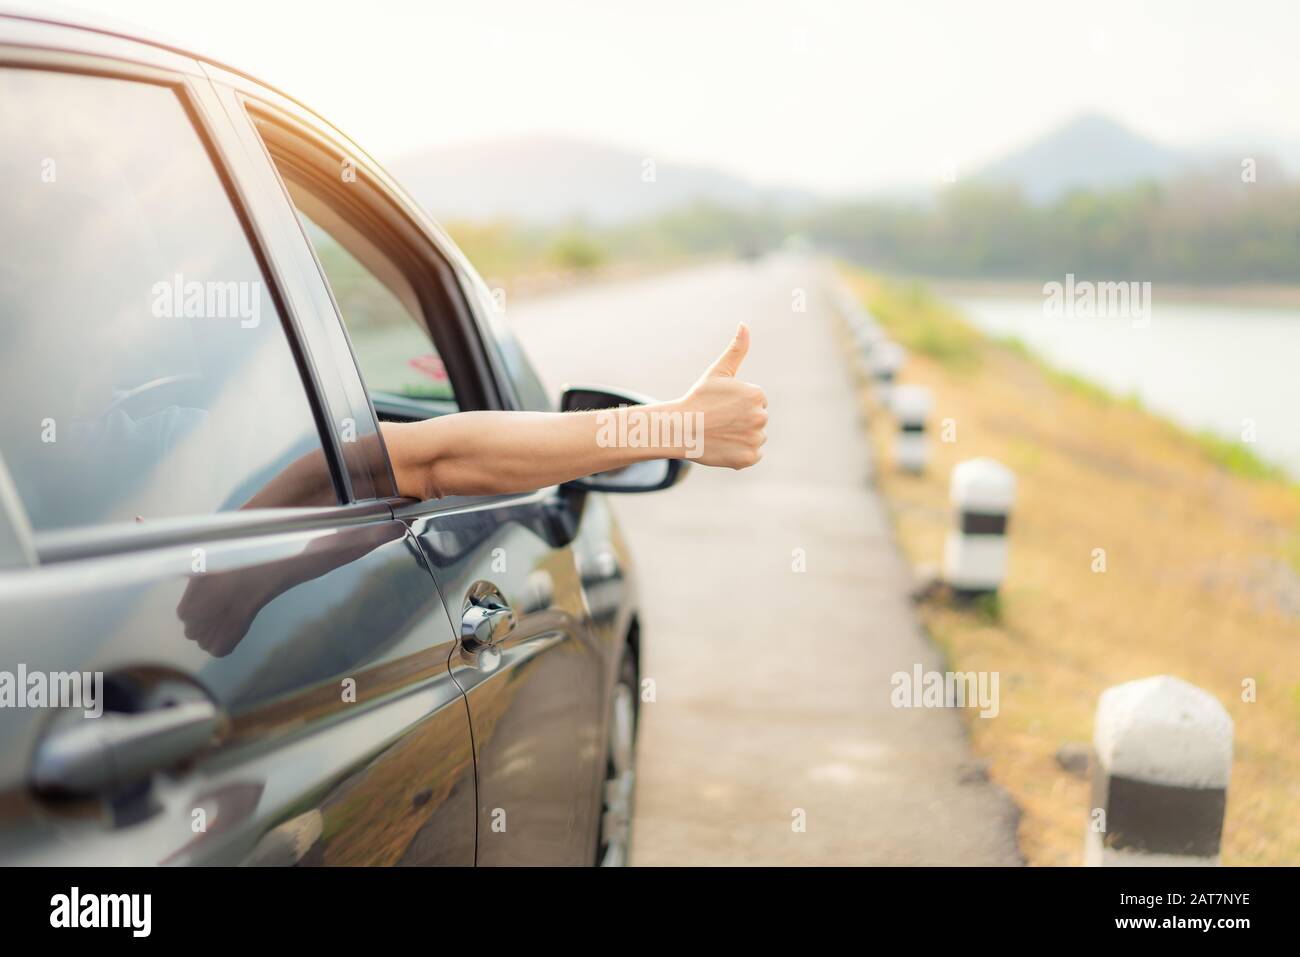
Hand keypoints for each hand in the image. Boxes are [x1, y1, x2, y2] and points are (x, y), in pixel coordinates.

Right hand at [676, 322, 766, 468]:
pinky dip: (740, 453)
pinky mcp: (749, 458)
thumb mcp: (718, 372)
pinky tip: (724, 446)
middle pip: (758, 419)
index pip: (757, 401)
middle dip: (741, 420)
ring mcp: (756, 439)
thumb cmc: (698, 399)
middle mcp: (761, 417)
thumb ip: (737, 349)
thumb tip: (744, 325)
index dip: (738, 404)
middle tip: (719, 420)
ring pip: (756, 437)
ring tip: (721, 432)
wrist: (679, 429)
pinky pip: (753, 455)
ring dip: (742, 436)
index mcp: (756, 395)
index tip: (722, 406)